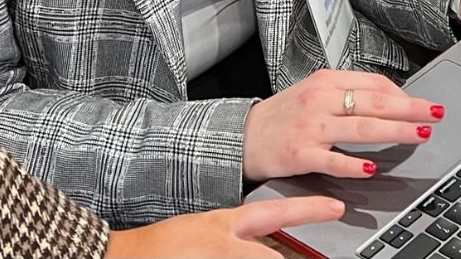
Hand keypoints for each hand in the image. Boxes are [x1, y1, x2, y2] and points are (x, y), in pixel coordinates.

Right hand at [105, 196, 344, 257]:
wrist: (124, 255)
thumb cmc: (165, 246)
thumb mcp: (206, 229)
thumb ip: (239, 236)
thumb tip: (270, 244)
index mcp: (226, 225)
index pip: (276, 212)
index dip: (308, 209)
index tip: (336, 206)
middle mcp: (225, 245)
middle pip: (271, 256)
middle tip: (314, 255)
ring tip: (263, 256)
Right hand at [241, 69, 441, 181]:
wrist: (245, 134)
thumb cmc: (286, 114)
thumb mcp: (316, 93)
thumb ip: (349, 94)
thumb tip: (389, 99)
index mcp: (325, 81)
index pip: (372, 83)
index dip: (402, 94)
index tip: (423, 103)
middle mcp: (320, 100)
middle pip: (372, 103)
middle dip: (409, 108)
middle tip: (435, 113)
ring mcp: (311, 127)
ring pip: (360, 128)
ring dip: (394, 131)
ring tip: (419, 134)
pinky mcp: (301, 154)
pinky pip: (333, 160)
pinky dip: (354, 165)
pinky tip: (372, 169)